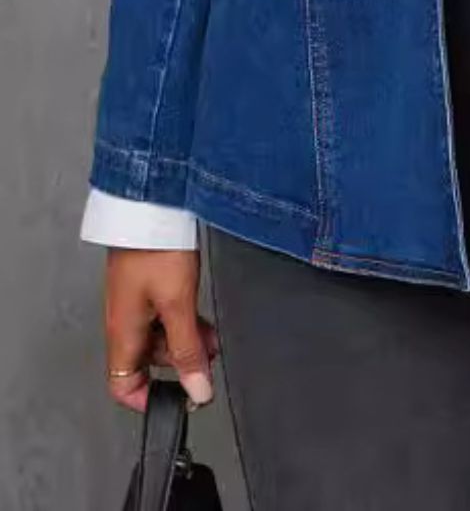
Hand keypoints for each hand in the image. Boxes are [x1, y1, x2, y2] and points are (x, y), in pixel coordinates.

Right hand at [104, 249, 218, 412]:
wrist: (154, 204)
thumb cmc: (156, 249)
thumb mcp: (178, 305)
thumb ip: (188, 349)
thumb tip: (197, 390)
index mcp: (122, 332)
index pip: (122, 385)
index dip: (149, 399)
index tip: (181, 397)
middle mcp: (125, 320)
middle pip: (146, 362)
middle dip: (179, 365)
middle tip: (209, 360)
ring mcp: (136, 301)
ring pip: (159, 337)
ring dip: (186, 341)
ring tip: (213, 338)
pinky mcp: (148, 283)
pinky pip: (164, 315)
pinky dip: (184, 321)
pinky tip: (204, 318)